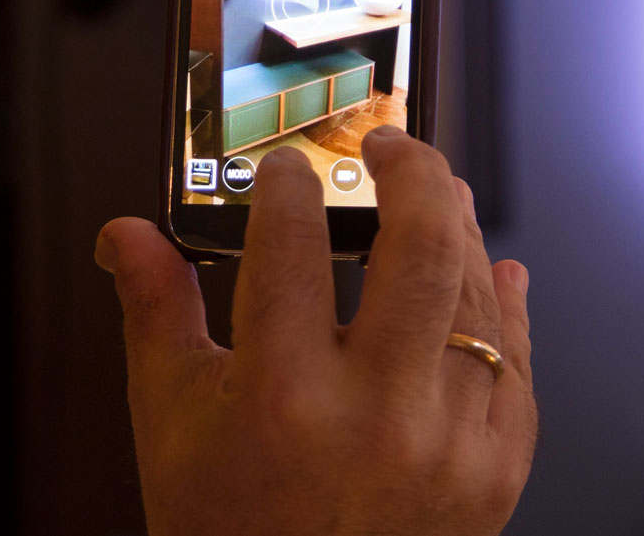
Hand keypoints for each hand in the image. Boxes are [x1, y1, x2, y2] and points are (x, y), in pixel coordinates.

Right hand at [96, 127, 535, 535]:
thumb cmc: (231, 531)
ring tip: (436, 197)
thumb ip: (156, 315)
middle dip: (410, 171)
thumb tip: (128, 235)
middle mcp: (374, 417)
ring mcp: (447, 443)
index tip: (290, 168)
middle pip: (419, 249)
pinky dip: (502, 307)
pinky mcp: (497, 468)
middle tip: (390, 146)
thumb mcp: (172, 426)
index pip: (291, 246)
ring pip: (473, 294)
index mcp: (281, 399)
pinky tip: (489, 272)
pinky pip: (515, 361)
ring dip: (458, 227)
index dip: (291, 186)